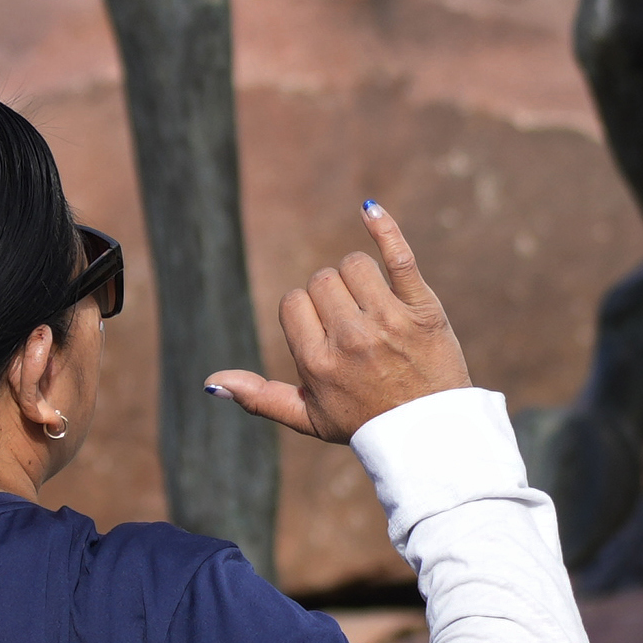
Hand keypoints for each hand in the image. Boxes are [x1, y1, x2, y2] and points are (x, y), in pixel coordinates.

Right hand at [207, 201, 474, 443]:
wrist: (431, 432)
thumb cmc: (365, 423)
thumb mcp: (309, 418)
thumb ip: (260, 398)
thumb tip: (211, 382)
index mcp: (317, 363)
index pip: (293, 302)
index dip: (307, 312)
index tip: (327, 333)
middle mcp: (350, 340)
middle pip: (322, 280)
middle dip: (333, 295)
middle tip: (355, 325)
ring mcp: (388, 322)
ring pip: (354, 264)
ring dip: (360, 277)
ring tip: (374, 306)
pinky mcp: (423, 308)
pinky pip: (399, 257)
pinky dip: (384, 229)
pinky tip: (369, 210)